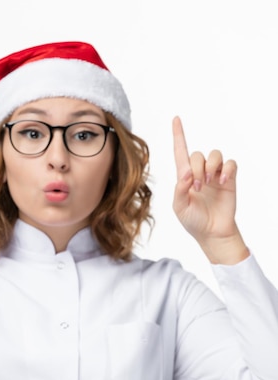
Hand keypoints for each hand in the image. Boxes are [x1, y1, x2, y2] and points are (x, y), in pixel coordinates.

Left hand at [172, 116, 247, 263]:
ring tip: (208, 184)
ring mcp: (215, 175)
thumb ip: (179, 189)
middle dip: (196, 168)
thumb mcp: (179, 206)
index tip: (176, 118)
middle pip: (197, 154)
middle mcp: (199, 172)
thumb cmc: (193, 220)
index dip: (178, 135)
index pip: (180, 152)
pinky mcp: (229, 179)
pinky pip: (230, 163)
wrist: (212, 233)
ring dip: (209, 167)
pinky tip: (222, 182)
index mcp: (184, 177)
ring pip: (214, 154)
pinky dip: (226, 170)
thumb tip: (187, 174)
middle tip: (197, 186)